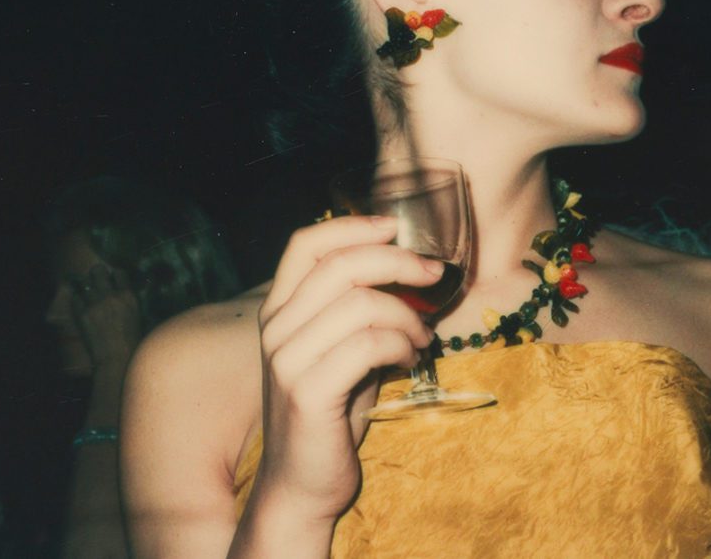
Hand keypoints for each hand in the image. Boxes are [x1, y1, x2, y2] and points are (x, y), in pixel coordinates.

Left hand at [71, 263, 141, 370]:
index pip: (119, 272)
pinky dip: (77, 300)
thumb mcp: (138, 317)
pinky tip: (81, 306)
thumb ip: (130, 301)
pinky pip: (75, 298)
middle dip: (97, 274)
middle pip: (98, 271)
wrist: (117, 359)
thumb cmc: (133, 342)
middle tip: (96, 281)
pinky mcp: (81, 313)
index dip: (114, 275)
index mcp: (128, 296)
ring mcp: (94, 303)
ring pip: (84, 282)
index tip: (112, 279)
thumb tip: (123, 292)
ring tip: (87, 293)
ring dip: (86, 287)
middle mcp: (111, 295)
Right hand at [252, 215, 441, 521]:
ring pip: (361, 304)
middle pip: (340, 264)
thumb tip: (410, 268)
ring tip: (422, 338)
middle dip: (398, 262)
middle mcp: (276, 328)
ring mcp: (287, 359)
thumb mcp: (339, 349)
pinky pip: (368, 345)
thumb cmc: (330, 413)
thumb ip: (356, 309)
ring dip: (407, 316)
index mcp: (279, 310)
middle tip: (435, 276)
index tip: (396, 226)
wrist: (302, 484)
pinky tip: (410, 361)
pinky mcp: (307, 391)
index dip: (353, 226)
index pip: (305, 243)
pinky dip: (401, 346)